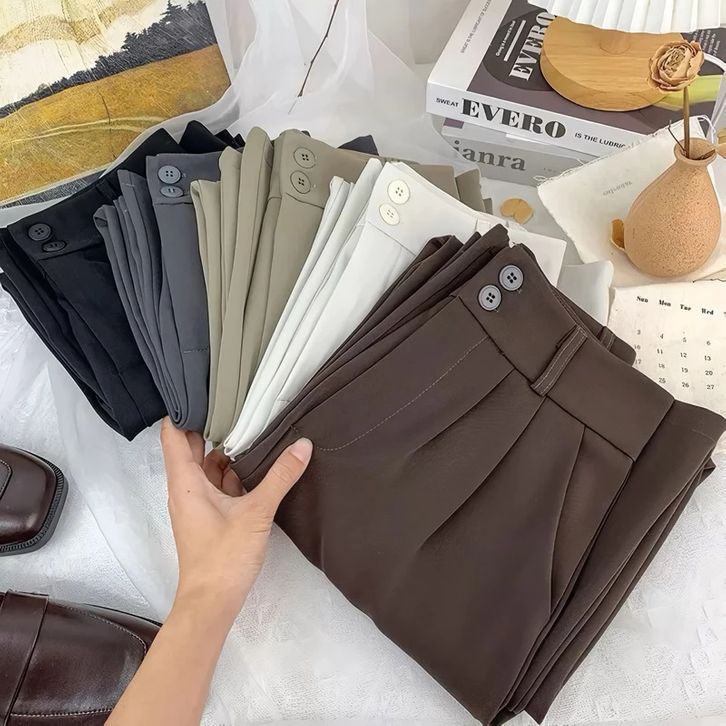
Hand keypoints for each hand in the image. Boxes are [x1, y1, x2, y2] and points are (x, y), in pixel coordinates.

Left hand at [160, 417, 312, 623]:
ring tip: (249, 425)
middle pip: (190, 448)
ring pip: (207, 468)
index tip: (200, 389)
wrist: (212, 602)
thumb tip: (303, 445)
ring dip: (224, 450)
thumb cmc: (224, 556)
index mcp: (185, 483)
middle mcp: (186, 489)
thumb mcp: (257, 512)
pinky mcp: (210, 517)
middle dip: (208, 426)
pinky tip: (255, 463)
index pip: (173, 436)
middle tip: (233, 401)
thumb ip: (280, 476)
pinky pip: (218, 485)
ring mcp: (197, 504)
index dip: (182, 410)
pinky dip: (232, 473)